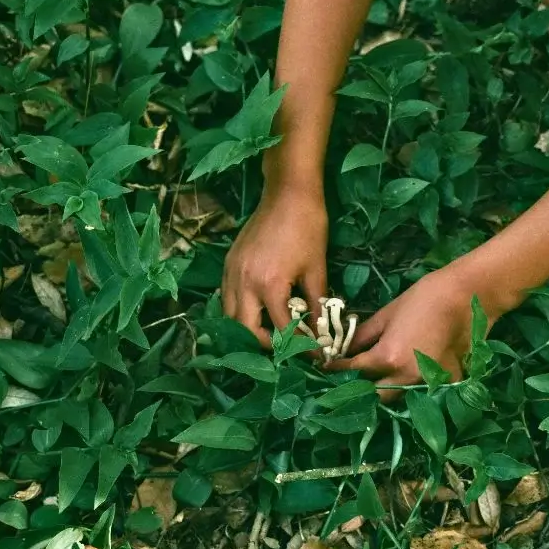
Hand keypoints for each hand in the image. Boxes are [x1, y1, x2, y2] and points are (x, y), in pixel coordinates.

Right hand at [222, 184, 327, 347]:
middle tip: (285, 350)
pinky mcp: (229, 263)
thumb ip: (316, 304)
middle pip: (244, 330)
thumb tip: (321, 333)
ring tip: (270, 335)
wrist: (288, 192)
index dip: (298, 347)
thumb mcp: (317, 268)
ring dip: (247, 330)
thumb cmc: (308, 227)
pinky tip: (256, 312)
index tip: (312, 356)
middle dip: (264, 346)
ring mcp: (232, 272)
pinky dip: (239, 311)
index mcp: (269, 285)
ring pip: (229, 315)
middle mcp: (244, 282)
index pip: (281, 330)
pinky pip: (227, 297)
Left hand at [329, 267, 495, 400]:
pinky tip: (409, 379)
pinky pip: (424, 392)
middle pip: (375, 395)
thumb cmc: (423, 298)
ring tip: (376, 382)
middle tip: (350, 380)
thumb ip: (363, 335)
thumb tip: (344, 348)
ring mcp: (428, 383)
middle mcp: (405, 377)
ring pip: (399, 397)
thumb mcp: (387, 314)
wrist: (465, 296)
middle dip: (360, 389)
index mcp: (387, 357)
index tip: (327, 367)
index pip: (354, 370)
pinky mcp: (447, 383)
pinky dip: (414, 389)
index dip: (337, 368)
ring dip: (386, 392)